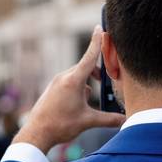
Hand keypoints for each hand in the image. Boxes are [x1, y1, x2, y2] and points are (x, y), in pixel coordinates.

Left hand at [13, 26, 125, 153]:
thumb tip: (126, 121)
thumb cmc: (60, 125)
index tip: (99, 28)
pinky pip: (69, 83)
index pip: (89, 56)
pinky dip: (77, 90)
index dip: (97, 42)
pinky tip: (78, 106)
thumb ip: (109, 119)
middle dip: (97, 74)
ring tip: (89, 102)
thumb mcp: (87, 121)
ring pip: (77, 77)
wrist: (36, 133)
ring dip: (87, 85)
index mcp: (73, 80)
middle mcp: (63, 78)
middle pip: (85, 68)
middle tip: (108, 81)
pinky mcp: (52, 89)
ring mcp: (56, 83)